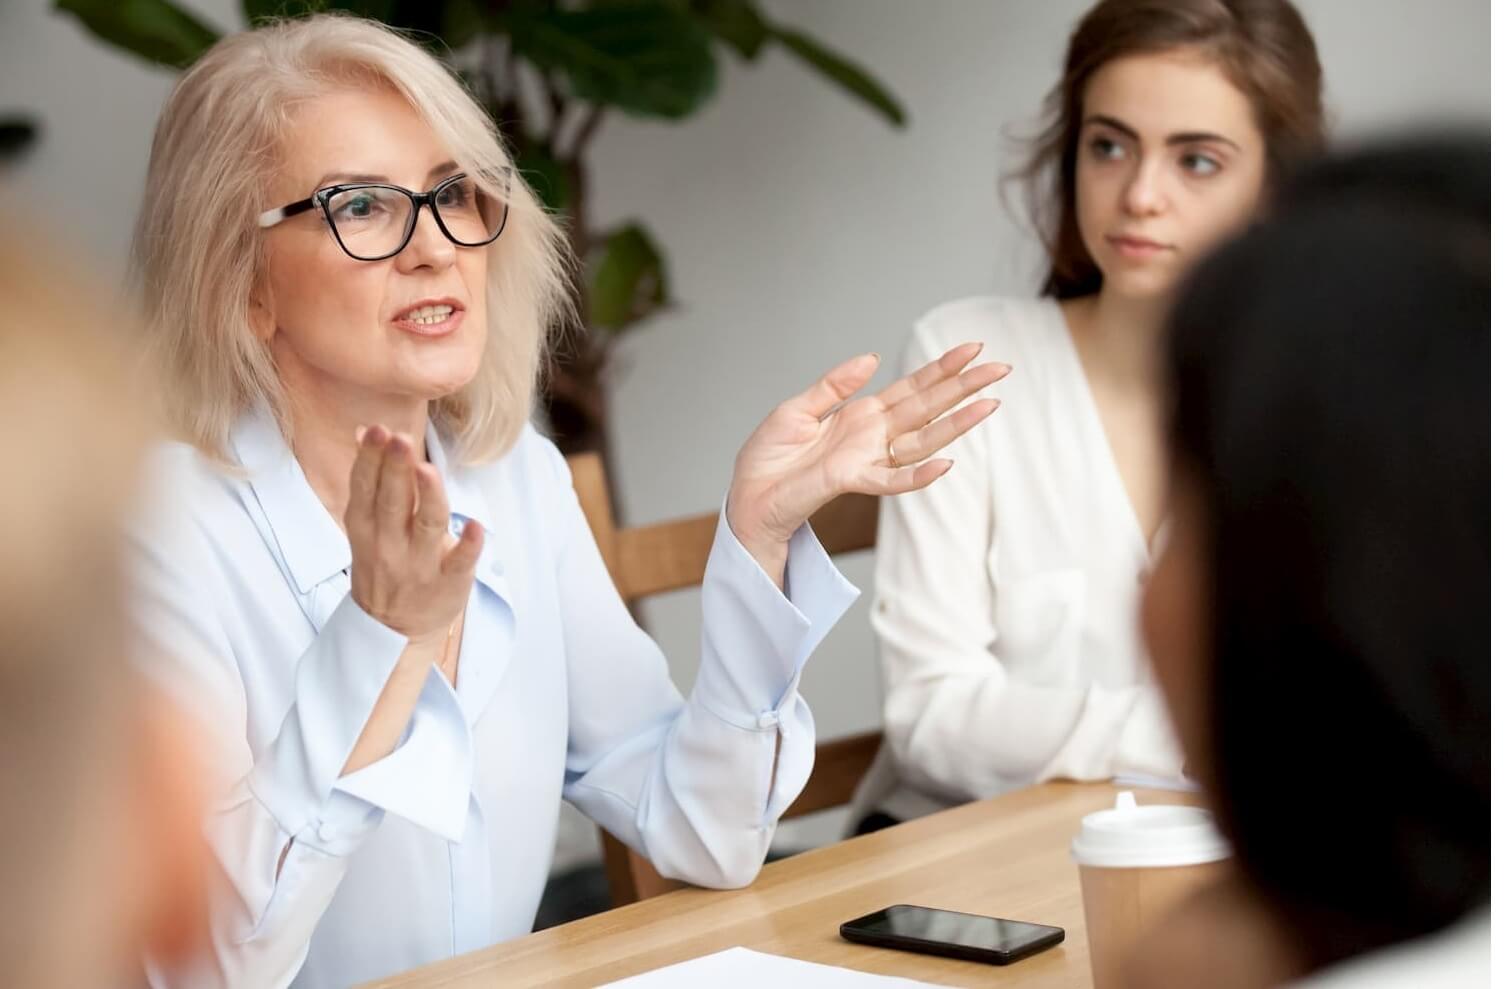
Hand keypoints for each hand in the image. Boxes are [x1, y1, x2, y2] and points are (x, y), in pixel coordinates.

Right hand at [344, 424, 481, 640]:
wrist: (393, 628)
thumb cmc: (384, 562)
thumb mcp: (367, 524)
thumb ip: (371, 479)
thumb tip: (365, 430)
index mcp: (366, 526)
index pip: (366, 487)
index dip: (371, 459)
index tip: (378, 431)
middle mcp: (389, 544)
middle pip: (393, 501)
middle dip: (395, 469)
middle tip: (400, 438)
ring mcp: (419, 565)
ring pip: (426, 526)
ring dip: (428, 497)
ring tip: (427, 470)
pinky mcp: (448, 583)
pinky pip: (459, 563)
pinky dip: (468, 545)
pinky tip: (476, 527)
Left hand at [726, 341, 1008, 560]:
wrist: (748, 496)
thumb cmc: (769, 458)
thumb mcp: (797, 408)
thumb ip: (834, 385)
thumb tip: (872, 357)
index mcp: (861, 414)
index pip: (911, 388)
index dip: (942, 369)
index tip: (972, 349)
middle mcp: (873, 436)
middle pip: (928, 408)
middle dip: (964, 387)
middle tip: (1001, 368)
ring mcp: (867, 459)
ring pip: (923, 440)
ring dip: (957, 425)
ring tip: (990, 405)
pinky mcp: (852, 481)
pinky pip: (893, 480)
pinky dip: (919, 474)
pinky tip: (946, 463)